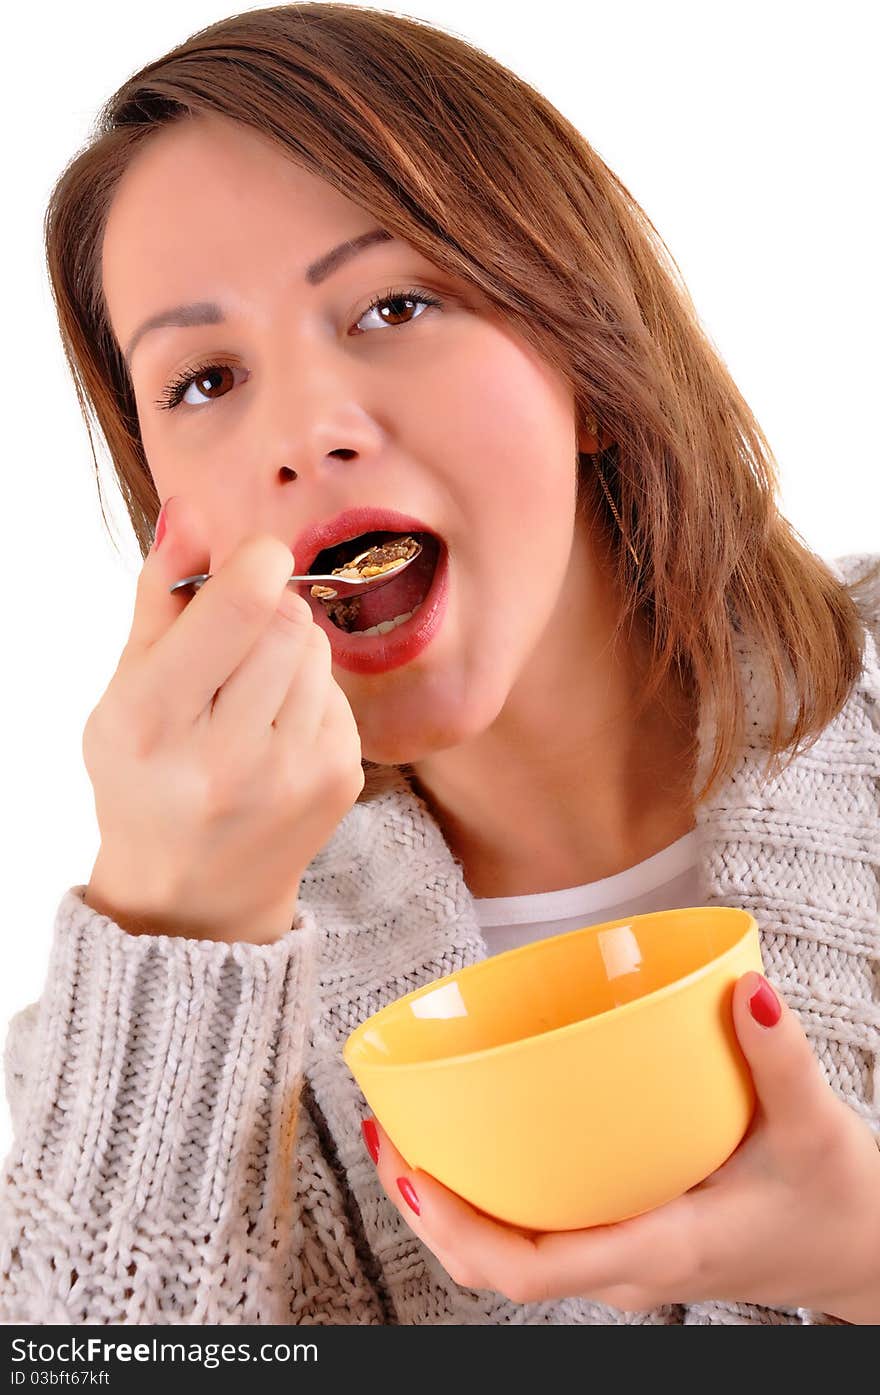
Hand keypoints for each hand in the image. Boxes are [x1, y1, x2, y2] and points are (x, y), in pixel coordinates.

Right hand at [82, 495, 363, 942]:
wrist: (192, 896)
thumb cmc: (147, 778)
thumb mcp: (124, 691)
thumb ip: (160, 597)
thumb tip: (193, 511)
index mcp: (155, 724)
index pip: (240, 605)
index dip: (255, 562)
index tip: (249, 562)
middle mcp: (228, 756)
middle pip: (288, 619)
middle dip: (264, 612)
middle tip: (231, 648)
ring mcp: (293, 775)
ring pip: (318, 649)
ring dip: (288, 651)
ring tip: (247, 698)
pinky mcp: (339, 782)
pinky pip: (338, 691)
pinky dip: (309, 695)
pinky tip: (273, 733)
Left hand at [363, 972, 879, 1320]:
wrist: (860, 1253)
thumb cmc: (835, 1203)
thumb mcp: (815, 1131)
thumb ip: (781, 1060)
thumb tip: (748, 992)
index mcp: (661, 1248)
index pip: (534, 1269)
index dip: (458, 1226)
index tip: (412, 1165)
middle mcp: (628, 1270)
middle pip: (496, 1265)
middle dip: (428, 1210)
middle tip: (387, 1131)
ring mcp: (622, 1264)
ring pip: (509, 1257)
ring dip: (450, 1207)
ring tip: (409, 1134)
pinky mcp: (626, 1243)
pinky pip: (538, 1235)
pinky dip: (491, 1200)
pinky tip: (481, 1142)